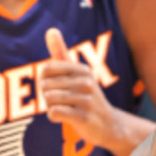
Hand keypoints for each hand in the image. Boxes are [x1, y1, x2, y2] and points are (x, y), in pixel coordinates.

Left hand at [40, 28, 117, 150]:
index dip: (45, 80)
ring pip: (49, 99)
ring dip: (52, 107)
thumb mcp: (77, 73)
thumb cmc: (86, 97)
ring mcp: (86, 100)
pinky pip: (54, 113)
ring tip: (67, 109)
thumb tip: (51, 29)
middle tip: (65, 101)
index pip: (47, 68)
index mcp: (82, 70)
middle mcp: (86, 82)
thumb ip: (61, 52)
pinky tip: (67, 118)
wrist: (109, 125)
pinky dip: (54, 117)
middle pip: (45, 86)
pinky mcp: (83, 117)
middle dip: (48, 96)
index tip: (58, 86)